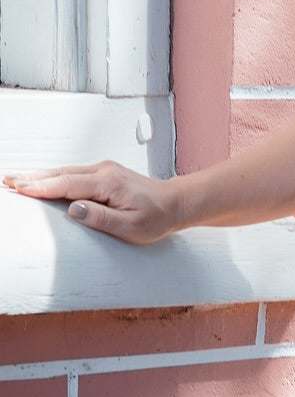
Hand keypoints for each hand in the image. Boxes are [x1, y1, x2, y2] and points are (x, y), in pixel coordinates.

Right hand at [1, 159, 179, 246]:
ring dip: (38, 175)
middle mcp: (103, 171)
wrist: (175, 203)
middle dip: (32, 177)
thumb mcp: (132, 227)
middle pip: (60, 173)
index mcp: (108, 183)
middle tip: (6, 181)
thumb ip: (102, 219)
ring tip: (13, 180)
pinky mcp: (102, 173)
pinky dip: (52, 176)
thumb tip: (73, 209)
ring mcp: (102, 169)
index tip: (20, 188)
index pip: (68, 184)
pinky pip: (72, 173)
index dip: (42, 187)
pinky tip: (39, 179)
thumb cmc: (156, 218)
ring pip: (64, 171)